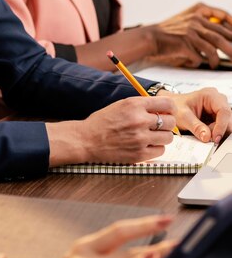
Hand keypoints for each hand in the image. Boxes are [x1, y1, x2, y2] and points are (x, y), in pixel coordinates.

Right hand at [48, 96, 176, 165]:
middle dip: (166, 123)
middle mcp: (140, 120)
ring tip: (150, 136)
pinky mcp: (140, 154)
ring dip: (162, 137)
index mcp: (134, 105)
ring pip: (168, 137)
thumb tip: (163, 109)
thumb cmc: (102, 122)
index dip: (170, 108)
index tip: (167, 112)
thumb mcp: (121, 105)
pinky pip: (160, 151)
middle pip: (171, 121)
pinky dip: (155, 148)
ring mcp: (141, 138)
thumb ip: (141, 106)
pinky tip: (145, 145)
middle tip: (158, 126)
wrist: (87, 140)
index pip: (167, 103)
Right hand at [148, 2, 231, 67]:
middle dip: (231, 47)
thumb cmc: (168, 31)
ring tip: (215, 64)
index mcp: (198, 11)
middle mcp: (195, 20)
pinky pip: (198, 57)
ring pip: (213, 48)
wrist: (150, 37)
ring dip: (217, 59)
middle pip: (220, 35)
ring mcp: (190, 32)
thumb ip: (203, 23)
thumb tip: (223, 35)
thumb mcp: (186, 20)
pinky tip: (193, 62)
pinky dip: (197, 62)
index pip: (222, 16)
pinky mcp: (184, 44)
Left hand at [162, 88, 231, 143]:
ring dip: (217, 133)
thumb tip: (207, 137)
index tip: (215, 138)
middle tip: (208, 140)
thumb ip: (195, 126)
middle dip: (219, 131)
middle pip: (228, 119)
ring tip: (203, 135)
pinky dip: (215, 134)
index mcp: (210, 95)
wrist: (171, 107)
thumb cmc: (176, 106)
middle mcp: (218, 101)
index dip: (222, 126)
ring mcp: (218, 110)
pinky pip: (222, 128)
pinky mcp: (218, 118)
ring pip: (226, 125)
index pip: (223, 111)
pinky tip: (205, 135)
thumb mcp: (182, 116)